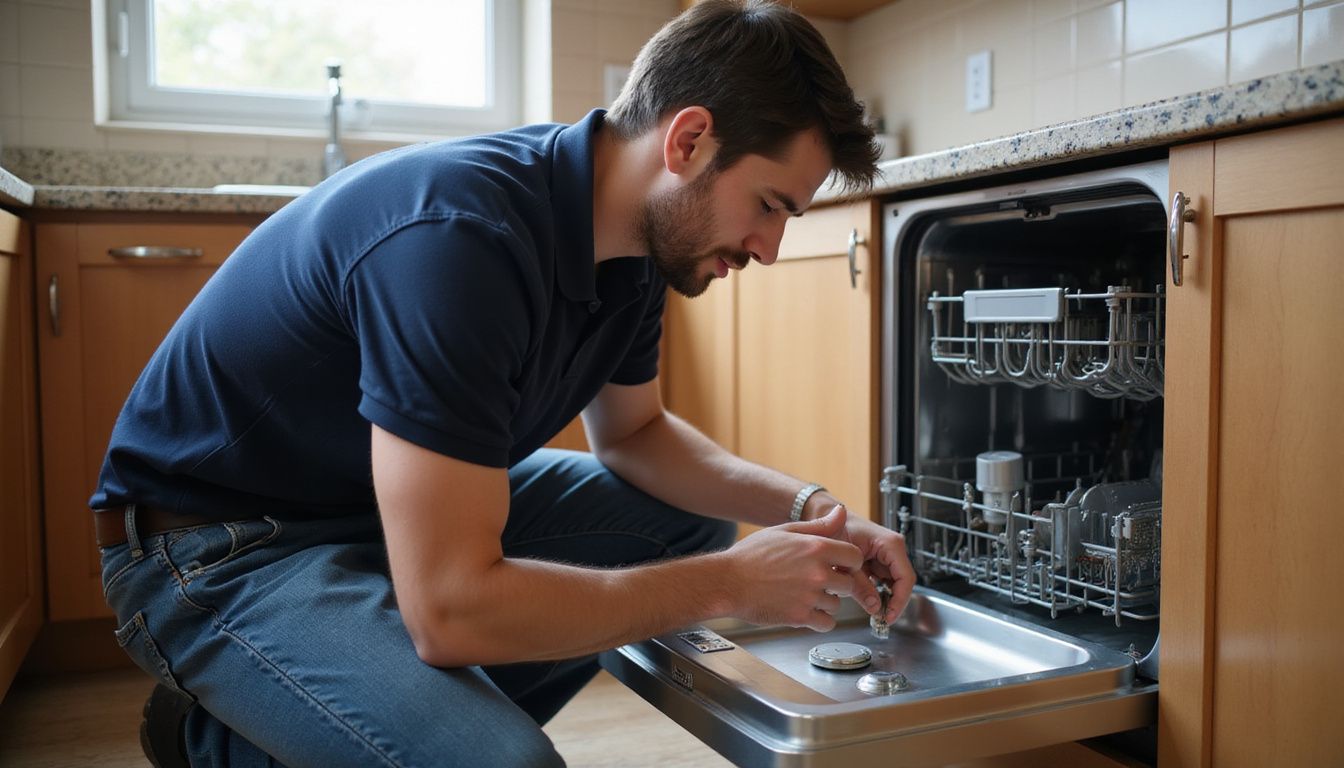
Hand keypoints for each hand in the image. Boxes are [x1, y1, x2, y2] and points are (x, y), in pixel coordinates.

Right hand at [721, 506, 863, 631]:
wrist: (726, 582)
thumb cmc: (751, 555)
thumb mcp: (784, 531)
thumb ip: (818, 525)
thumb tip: (841, 511)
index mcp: (815, 548)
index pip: (855, 557)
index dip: (849, 562)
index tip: (839, 565)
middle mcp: (817, 572)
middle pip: (849, 583)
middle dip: (837, 583)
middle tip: (819, 581)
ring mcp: (810, 596)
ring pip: (837, 604)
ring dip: (826, 601)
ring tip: (804, 594)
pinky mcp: (800, 617)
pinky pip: (827, 623)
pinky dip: (819, 620)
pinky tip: (805, 609)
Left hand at [802, 493, 914, 623]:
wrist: (824, 522)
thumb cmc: (833, 531)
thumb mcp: (844, 562)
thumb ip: (860, 585)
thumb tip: (875, 607)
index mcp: (889, 543)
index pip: (905, 578)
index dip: (900, 600)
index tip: (889, 616)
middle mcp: (892, 549)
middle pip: (902, 583)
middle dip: (893, 603)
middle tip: (881, 621)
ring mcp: (887, 556)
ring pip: (894, 584)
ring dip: (885, 599)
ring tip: (874, 615)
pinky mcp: (880, 562)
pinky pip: (884, 582)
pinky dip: (878, 593)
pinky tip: (868, 602)